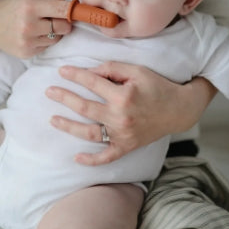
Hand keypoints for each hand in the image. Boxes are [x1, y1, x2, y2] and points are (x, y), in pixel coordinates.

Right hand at [0, 0, 71, 58]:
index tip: (77, 10)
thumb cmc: (12, 8)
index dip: (73, 10)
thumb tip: (74, 4)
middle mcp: (28, 25)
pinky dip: (45, 40)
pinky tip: (33, 35)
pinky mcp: (27, 53)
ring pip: (58, 38)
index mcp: (29, 6)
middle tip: (55, 18)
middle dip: (64, 22)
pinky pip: (48, 46)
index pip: (63, 10)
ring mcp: (27, 41)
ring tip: (41, 25)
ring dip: (55, 32)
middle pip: (64, 26)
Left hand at [46, 62, 215, 164]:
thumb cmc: (157, 86)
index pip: (92, 83)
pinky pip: (107, 156)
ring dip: (68, 126)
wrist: (179, 109)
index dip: (75, 76)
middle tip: (49, 92)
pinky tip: (76, 157)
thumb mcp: (136, 70)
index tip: (62, 71)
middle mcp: (121, 117)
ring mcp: (123, 135)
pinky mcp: (127, 146)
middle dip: (64, 98)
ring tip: (52, 119)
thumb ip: (111, 68)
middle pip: (85, 108)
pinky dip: (92, 159)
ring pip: (89, 132)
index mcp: (123, 95)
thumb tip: (89, 72)